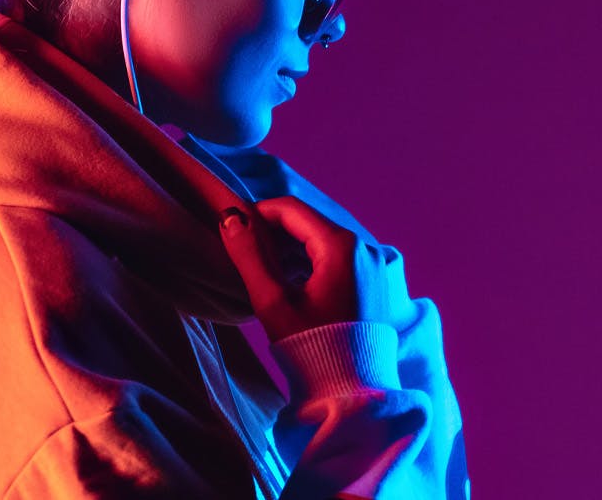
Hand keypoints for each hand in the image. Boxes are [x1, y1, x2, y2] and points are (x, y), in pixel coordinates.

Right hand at [218, 194, 396, 341]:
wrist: (353, 391)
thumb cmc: (311, 348)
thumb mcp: (272, 301)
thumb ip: (249, 255)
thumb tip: (230, 217)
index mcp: (341, 246)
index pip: (291, 210)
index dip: (257, 213)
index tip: (232, 228)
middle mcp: (363, 249)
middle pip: (308, 224)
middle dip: (272, 232)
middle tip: (242, 250)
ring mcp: (371, 266)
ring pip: (320, 242)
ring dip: (289, 249)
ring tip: (259, 268)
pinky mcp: (371, 283)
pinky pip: (335, 259)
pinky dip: (308, 263)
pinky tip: (286, 282)